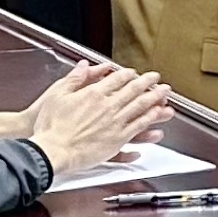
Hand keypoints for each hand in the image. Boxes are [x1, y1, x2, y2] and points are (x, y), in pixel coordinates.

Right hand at [19, 60, 174, 177]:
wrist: (52, 150)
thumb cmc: (51, 126)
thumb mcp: (57, 94)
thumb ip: (74, 78)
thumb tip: (84, 66)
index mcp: (94, 94)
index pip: (117, 79)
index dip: (128, 74)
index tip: (134, 73)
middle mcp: (108, 107)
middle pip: (134, 91)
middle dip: (148, 83)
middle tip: (157, 79)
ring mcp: (115, 124)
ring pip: (141, 109)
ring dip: (155, 100)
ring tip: (166, 96)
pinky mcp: (117, 140)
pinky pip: (137, 130)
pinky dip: (148, 126)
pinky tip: (156, 125)